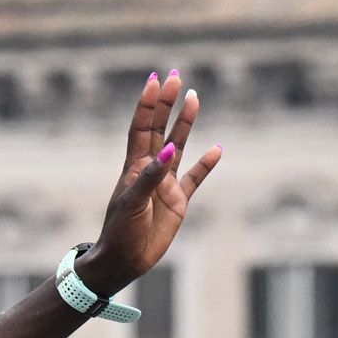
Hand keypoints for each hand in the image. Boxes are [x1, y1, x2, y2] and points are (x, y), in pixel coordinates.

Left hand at [74, 71, 223, 296]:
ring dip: (186, 123)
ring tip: (194, 98)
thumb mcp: (133, 202)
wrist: (124, 261)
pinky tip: (217, 149)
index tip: (155, 81)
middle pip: (159, 129)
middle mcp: (150, 170)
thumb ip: (151, 176)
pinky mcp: (178, 202)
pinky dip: (205, 164)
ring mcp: (165, 184)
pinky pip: (194, 178)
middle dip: (165, 104)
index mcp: (134, 167)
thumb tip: (169, 150)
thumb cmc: (121, 232)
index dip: (147, 105)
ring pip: (178, 146)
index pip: (141, 128)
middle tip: (174, 77)